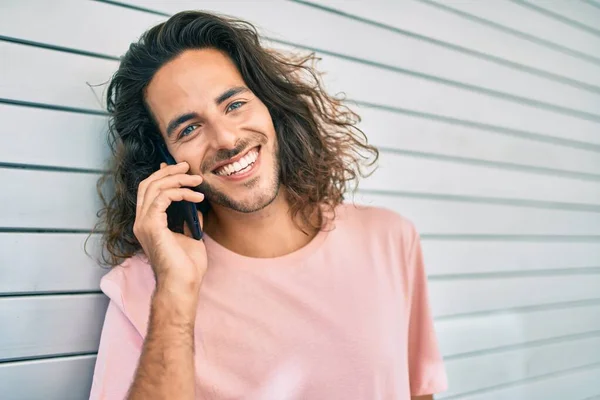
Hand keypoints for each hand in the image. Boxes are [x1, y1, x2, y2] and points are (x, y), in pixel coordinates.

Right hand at [133, 161, 206, 292]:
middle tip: (189, 166)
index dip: (163, 175)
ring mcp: (143, 223)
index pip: (149, 190)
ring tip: (198, 181)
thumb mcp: (190, 236)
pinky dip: (181, 192)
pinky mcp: (151, 225)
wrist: (182, 285)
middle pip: (148, 184)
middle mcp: (141, 221)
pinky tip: (196, 197)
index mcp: (148, 223)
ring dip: (178, 179)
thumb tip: (195, 205)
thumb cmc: (187, 267)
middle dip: (170, 171)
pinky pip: (163, 197)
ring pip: (155, 187)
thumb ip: (189, 219)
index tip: (183, 168)